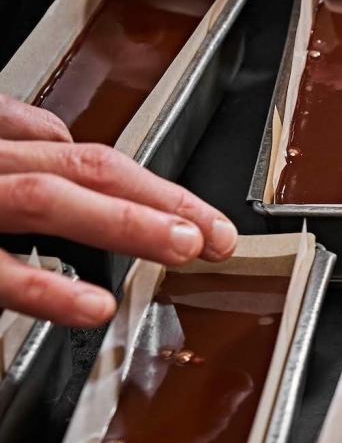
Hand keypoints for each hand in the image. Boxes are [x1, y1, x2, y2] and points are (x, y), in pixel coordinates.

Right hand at [0, 95, 237, 327]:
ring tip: (183, 246)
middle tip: (218, 236)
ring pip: (48, 198)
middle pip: (85, 169)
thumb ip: (20, 148)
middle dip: (162, 200)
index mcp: (1, 149)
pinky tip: (95, 306)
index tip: (205, 221)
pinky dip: (47, 289)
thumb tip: (57, 137)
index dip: (156, 189)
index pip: (87, 159)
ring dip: (125, 222)